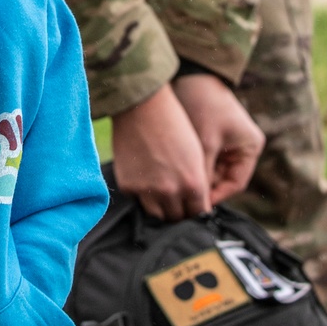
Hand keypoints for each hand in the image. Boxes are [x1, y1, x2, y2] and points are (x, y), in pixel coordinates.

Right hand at [111, 84, 210, 220]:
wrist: (143, 107)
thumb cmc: (174, 125)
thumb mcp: (196, 155)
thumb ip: (196, 182)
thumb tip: (194, 203)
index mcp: (193, 184)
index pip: (198, 213)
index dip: (196, 209)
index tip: (193, 204)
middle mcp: (170, 192)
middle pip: (177, 218)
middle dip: (179, 210)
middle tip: (176, 198)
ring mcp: (147, 191)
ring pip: (157, 215)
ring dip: (160, 207)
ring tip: (160, 191)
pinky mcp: (128, 186)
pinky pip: (138, 201)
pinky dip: (142, 194)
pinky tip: (144, 176)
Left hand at [172, 73, 264, 204]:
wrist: (190, 74)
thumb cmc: (202, 104)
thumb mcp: (204, 143)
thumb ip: (203, 174)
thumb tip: (195, 203)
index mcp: (249, 148)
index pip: (235, 184)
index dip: (215, 197)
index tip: (194, 205)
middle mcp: (241, 148)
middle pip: (222, 180)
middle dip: (203, 188)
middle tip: (181, 199)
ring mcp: (227, 144)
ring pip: (210, 172)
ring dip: (195, 178)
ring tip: (176, 187)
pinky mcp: (212, 139)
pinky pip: (203, 161)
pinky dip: (190, 167)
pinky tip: (174, 172)